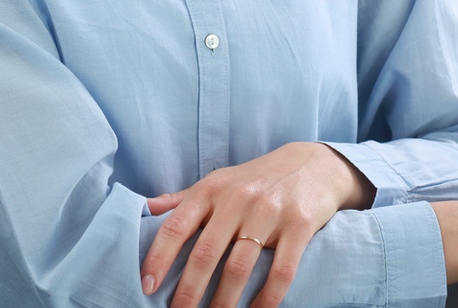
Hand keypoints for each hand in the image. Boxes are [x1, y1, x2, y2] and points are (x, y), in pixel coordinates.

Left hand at [141, 142, 373, 307]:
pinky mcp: (299, 224)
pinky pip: (281, 270)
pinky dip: (267, 298)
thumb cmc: (255, 179)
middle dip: (188, 291)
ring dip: (224, 302)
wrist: (312, 164)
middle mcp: (237, 199)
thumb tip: (145, 209)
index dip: (159, 258)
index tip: (146, 285)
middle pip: (206, 253)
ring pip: (240, 267)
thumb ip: (183, 199)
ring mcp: (269, 212)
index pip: (177, 227)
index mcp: (211, 190)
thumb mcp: (218, 181)